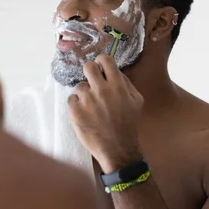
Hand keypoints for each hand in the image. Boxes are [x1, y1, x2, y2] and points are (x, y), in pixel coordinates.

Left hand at [67, 54, 143, 173]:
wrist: (118, 149)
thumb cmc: (128, 124)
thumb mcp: (136, 100)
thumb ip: (126, 83)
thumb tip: (114, 71)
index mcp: (117, 86)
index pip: (105, 60)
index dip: (101, 61)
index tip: (101, 67)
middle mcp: (101, 90)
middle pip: (88, 66)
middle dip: (90, 72)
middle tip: (93, 83)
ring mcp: (86, 100)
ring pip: (79, 86)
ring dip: (84, 94)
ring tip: (92, 107)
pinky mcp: (75, 112)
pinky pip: (71, 99)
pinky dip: (77, 105)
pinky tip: (85, 114)